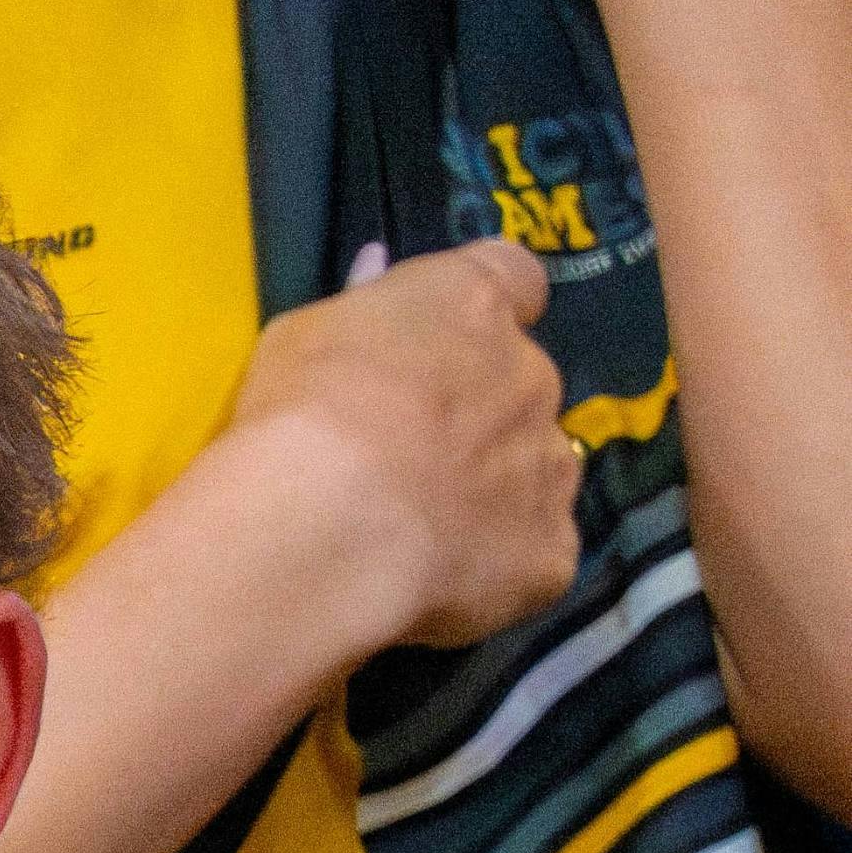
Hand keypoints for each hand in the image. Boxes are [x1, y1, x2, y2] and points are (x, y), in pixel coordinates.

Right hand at [224, 236, 584, 651]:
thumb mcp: (304, 333)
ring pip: (536, 468)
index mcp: (473, 306)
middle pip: (520, 384)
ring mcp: (550, 465)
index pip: (514, 280)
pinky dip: (497, 565)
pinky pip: (533, 553)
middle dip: (478, 414)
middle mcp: (533, 375)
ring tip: (421, 529)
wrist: (323, 527)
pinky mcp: (550, 551)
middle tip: (406, 458)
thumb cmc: (302, 414)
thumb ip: (361, 310)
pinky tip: (440, 581)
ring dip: (496, 486)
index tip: (447, 342)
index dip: (485, 312)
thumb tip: (378, 271)